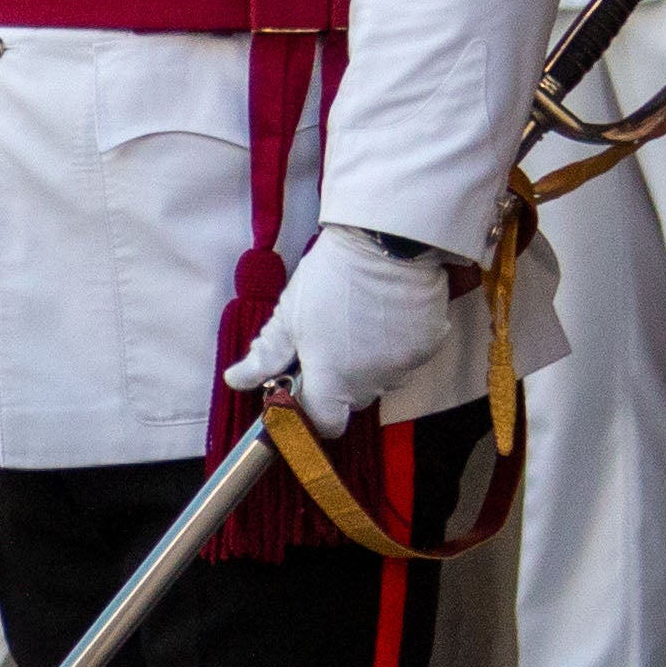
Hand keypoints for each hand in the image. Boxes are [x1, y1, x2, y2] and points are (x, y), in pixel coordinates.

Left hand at [225, 225, 464, 434]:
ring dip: (366, 365)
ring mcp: (404, 364)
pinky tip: (382, 315)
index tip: (302, 392)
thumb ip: (265, 356)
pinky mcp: (429, 346)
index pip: (324, 423)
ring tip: (355, 324)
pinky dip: (394, 346)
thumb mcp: (288, 316)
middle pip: (350, 400)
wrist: (386, 243)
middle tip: (325, 344)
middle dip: (335, 381)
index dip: (311, 413)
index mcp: (333, 378)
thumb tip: (236, 381)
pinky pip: (406, 359)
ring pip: (380, 379)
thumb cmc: (331, 279)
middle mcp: (372, 381)